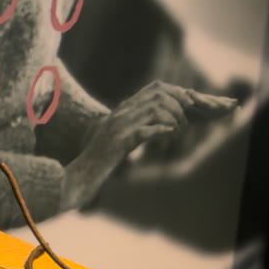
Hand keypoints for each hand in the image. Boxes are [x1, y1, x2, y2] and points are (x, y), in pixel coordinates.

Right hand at [63, 81, 238, 208]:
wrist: (76, 180)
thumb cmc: (98, 166)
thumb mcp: (120, 143)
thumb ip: (137, 130)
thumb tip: (163, 127)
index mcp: (121, 112)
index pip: (154, 88)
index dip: (176, 92)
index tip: (192, 103)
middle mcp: (119, 115)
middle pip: (158, 94)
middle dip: (179, 104)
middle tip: (188, 120)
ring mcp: (117, 129)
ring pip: (155, 109)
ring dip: (174, 119)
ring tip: (178, 131)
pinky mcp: (116, 145)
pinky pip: (143, 131)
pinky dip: (160, 131)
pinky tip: (168, 135)